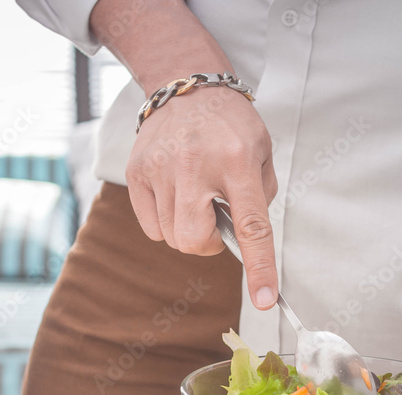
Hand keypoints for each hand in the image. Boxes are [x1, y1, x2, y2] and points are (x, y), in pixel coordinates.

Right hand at [126, 87, 278, 308]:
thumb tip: (247, 241)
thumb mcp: (261, 151)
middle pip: (196, 241)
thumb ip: (259, 198)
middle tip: (217, 219)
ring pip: (172, 238)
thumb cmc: (228, 124)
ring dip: (188, 230)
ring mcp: (161, 169)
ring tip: (195, 198)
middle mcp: (196, 166)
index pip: (252, 226)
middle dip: (209, 244)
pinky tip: (174, 193)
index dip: (259, 268)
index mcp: (237, 162)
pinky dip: (165, 222)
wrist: (185, 86)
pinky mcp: (137, 172)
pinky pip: (150, 227)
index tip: (265, 300)